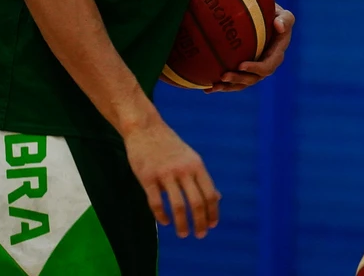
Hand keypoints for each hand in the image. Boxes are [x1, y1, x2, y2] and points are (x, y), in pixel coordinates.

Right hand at [124, 114, 218, 238]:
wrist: (146, 129)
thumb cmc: (170, 147)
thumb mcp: (191, 159)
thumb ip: (202, 179)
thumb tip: (218, 198)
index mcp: (197, 166)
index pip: (210, 193)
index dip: (213, 212)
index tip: (212, 225)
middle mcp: (184, 170)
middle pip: (196, 202)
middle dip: (200, 222)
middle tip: (200, 235)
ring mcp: (165, 173)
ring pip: (178, 205)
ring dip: (182, 223)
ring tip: (183, 234)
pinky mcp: (147, 177)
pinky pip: (156, 202)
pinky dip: (162, 215)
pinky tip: (165, 222)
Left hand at [205, 6, 294, 92]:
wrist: (265, 19)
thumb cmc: (274, 15)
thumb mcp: (284, 15)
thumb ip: (285, 19)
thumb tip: (279, 25)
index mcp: (276, 54)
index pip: (268, 66)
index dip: (255, 68)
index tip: (241, 65)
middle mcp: (266, 65)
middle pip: (254, 78)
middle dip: (238, 79)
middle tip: (223, 76)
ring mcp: (255, 69)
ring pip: (242, 83)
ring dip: (228, 86)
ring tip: (213, 86)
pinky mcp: (244, 71)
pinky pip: (234, 81)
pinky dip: (222, 86)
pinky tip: (207, 88)